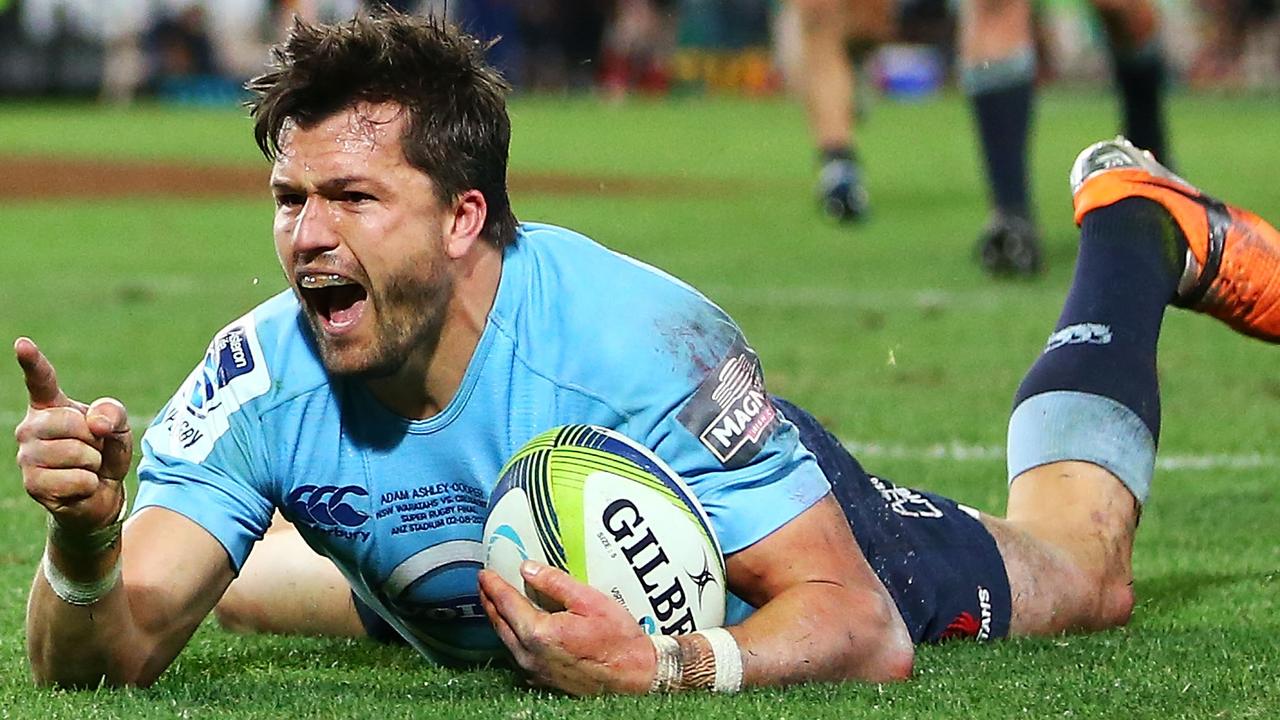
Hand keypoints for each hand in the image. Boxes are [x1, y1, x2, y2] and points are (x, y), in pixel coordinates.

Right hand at [13, 338, 130, 534]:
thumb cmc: (105, 451)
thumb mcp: (119, 426)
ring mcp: (27, 457)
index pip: (40, 380)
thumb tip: (95, 424)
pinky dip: (89, 484)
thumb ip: (113, 413)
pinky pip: (76, 479)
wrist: (101, 492)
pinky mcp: (33, 485)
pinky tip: (81, 486)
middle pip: (71, 422)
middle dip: (93, 438)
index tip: (23, 343)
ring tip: (86, 467)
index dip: (32, 361)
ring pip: (75, 453)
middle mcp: (30, 428)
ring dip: (93, 463)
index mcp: (50, 406)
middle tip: (92, 448)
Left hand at [478, 561, 655, 695]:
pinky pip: (517, 655)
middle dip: (489, 602)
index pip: (507, 603)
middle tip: (483, 585)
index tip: (484, 573)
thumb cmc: (617, 638)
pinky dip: (510, 637)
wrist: (634, 675)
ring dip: (498, 620)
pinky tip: (514, 630)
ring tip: (494, 603)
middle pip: (500, 624)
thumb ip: (555, 583)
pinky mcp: (543, 680)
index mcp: (539, 632)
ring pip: (506, 641)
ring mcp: (535, 670)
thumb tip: (527, 568)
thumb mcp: (589, 600)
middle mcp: (530, 654)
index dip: (494, 585)